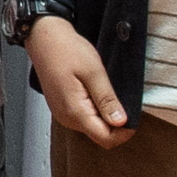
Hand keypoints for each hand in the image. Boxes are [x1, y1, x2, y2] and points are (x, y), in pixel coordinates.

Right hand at [24, 12, 128, 148]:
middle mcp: (67, 118)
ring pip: (92, 126)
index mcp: (75, 112)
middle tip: (120, 96)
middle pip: (100, 135)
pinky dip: (95, 109)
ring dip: (105, 114)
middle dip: (116, 122)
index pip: (106, 139)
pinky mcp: (62, 107)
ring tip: (105, 89)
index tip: (133, 114)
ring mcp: (63, 114)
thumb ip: (107, 99)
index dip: (124, 131)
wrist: (43, 37)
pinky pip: (84, 117)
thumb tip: (121, 122)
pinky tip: (94, 90)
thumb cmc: (66, 49)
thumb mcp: (93, 72)